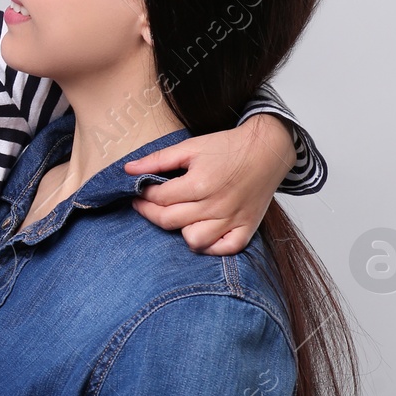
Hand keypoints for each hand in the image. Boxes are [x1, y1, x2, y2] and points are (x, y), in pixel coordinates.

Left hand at [125, 113, 294, 254]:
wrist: (267, 150)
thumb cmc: (228, 147)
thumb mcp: (191, 146)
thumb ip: (158, 159)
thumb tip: (127, 169)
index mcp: (200, 184)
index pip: (160, 198)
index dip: (144, 194)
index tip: (140, 190)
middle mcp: (216, 205)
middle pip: (170, 221)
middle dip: (150, 212)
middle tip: (146, 204)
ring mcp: (232, 220)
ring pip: (194, 241)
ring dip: (181, 230)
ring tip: (178, 216)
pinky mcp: (246, 228)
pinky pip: (223, 250)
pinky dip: (211, 246)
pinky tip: (201, 231)